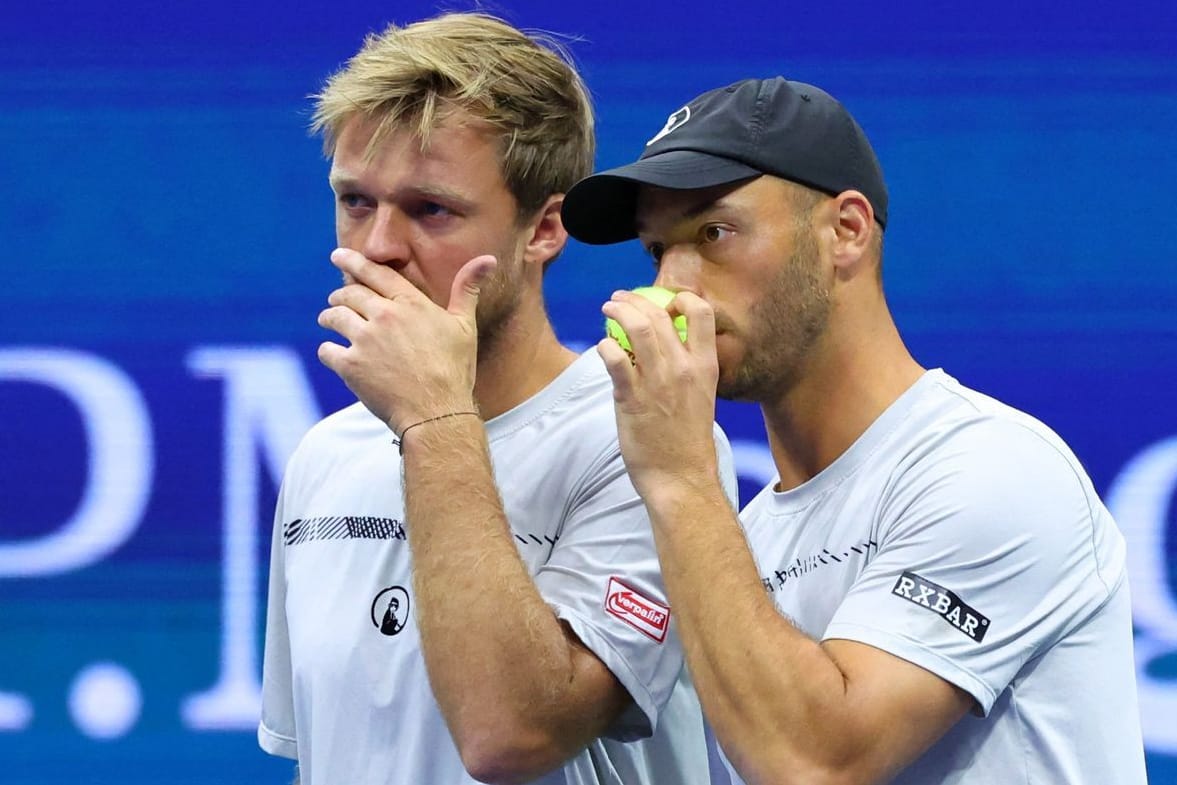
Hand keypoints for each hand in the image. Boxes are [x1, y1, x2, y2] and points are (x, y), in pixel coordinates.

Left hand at [317, 248, 496, 432]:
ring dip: (329, 317)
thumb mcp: (465, 326)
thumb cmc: (454, 371)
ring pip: (334, 317)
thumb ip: (467, 289)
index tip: (338, 255)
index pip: (376, 274)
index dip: (354, 261)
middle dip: (340, 295)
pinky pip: (327, 350)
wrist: (436, 411)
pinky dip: (327, 350)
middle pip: (349, 294)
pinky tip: (331, 352)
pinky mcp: (351, 366)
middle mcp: (385, 317)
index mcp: (411, 304)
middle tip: (336, 299)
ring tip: (328, 321)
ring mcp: (365, 340)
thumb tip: (488, 259)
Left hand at [597, 290, 720, 499]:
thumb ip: (687, 368)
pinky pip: (615, 359)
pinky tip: (602, 346)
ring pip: (637, 327)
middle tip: (620, 298)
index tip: (665, 301)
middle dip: (635, 299)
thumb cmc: (687, 440)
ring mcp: (658, 382)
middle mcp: (683, 368)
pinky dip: (605, 345)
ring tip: (607, 307)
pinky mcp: (631, 399)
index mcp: (705, 366)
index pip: (702, 312)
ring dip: (618, 310)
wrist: (681, 476)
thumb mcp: (701, 396)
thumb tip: (667, 344)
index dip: (682, 298)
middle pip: (659, 314)